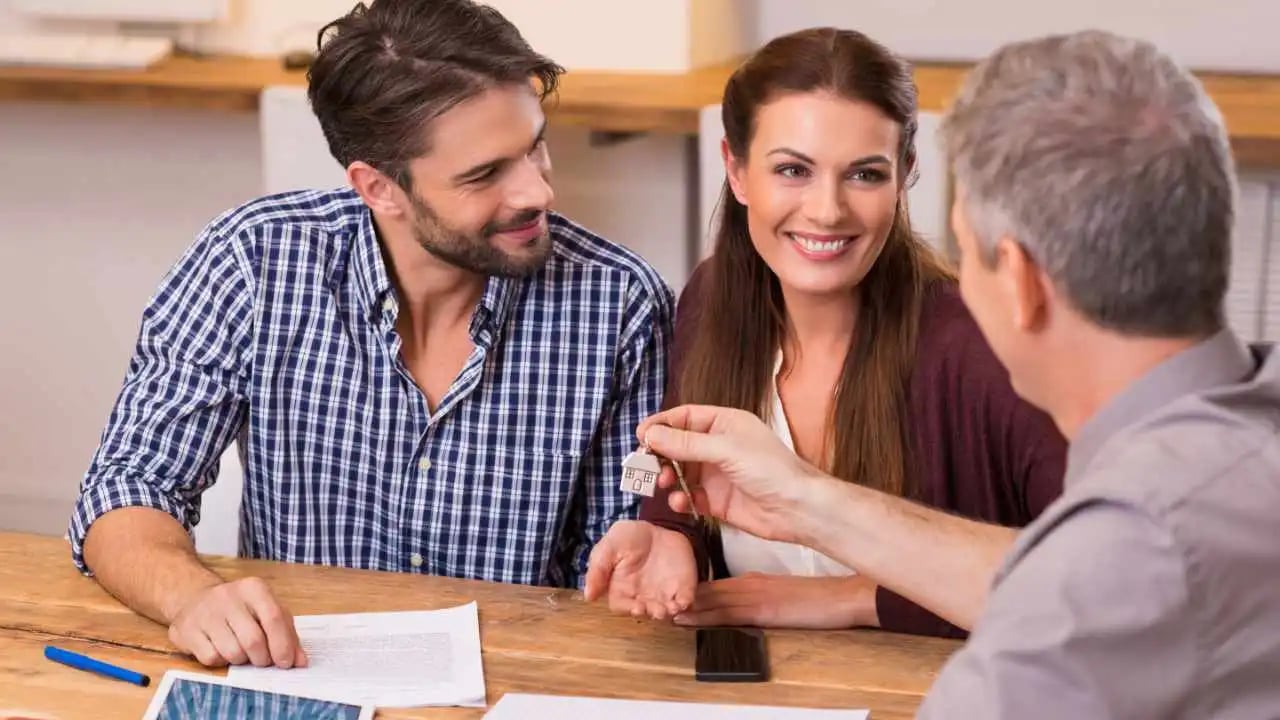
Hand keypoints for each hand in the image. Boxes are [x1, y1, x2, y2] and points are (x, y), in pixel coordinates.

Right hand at [168, 577, 307, 667]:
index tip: (286, 663)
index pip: (274, 618)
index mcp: (254, 588)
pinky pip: (211, 658)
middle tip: (262, 660)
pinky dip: (221, 661)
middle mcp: (228, 596)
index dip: (282, 645)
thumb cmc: (239, 609)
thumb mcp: (266, 611)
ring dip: (241, 660)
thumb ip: (286, 634)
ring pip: (233, 653)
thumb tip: (300, 661)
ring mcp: (205, 613)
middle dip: (262, 658)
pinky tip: (220, 649)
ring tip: (240, 650)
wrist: (194, 598)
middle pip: (253, 641)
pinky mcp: (187, 630)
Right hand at [584, 520, 697, 619]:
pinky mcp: (683, 587)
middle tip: (658, 610)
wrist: (656, 526)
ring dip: (670, 613)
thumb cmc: (628, 538)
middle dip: (653, 613)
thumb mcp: (609, 546)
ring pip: (666, 611)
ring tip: (672, 608)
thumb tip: (588, 595)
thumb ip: (598, 569)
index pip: (622, 606)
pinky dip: (686, 604)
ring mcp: (664, 594)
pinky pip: (685, 600)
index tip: (636, 608)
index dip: (628, 610)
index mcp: (622, 590)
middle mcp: (643, 597)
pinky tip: (684, 602)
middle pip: (647, 612)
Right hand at [638, 405, 835, 545]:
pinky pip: (690, 497)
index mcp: (725, 424)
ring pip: (681, 472)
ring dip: (668, 478)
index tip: (640, 436)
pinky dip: (681, 500)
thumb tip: (651, 434)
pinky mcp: (717, 500)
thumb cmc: (771, 470)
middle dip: (660, 454)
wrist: (798, 509)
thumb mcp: (725, 449)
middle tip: (645, 465)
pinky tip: (681, 503)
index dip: (661, 424)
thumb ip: (686, 443)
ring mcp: (717, 474)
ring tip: (664, 484)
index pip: (684, 417)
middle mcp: (719, 447)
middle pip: (678, 445)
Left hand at [673, 573, 879, 629]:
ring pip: (709, 599)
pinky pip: (726, 613)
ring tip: (655, 608)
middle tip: (648, 600)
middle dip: (676, 595)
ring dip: (682, 605)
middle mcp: (748, 584)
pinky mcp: (763, 610)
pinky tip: (684, 617)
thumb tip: (734, 603)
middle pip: (704, 589)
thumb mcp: (780, 593)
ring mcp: (754, 596)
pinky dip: (702, 614)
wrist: (842, 597)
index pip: (710, 584)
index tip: (661, 594)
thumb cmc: (816, 597)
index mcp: (751, 579)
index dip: (685, 590)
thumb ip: (758, 595)